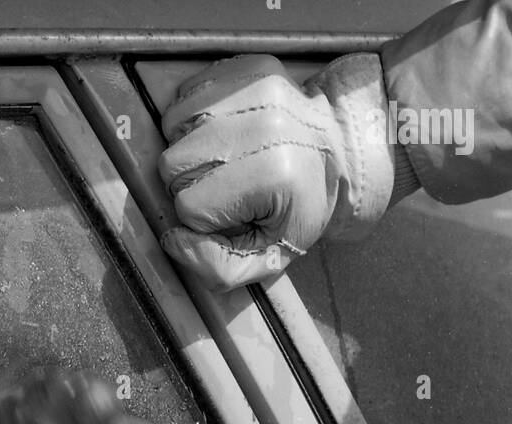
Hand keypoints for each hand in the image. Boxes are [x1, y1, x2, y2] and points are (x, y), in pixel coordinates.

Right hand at [158, 53, 395, 289]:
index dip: (204, 220)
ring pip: (172, 127)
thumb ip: (218, 268)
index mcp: (273, 173)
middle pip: (173, 164)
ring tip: (223, 159)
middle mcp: (265, 122)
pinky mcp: (247, 68)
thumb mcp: (270, 258)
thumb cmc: (301, 209)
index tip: (233, 213)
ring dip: (187, 149)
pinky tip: (220, 131)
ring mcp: (256, 88)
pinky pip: (183, 95)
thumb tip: (173, 239)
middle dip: (190, 185)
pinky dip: (191, 118)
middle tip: (225, 187)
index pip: (189, 206)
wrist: (339, 152)